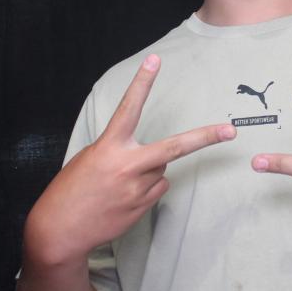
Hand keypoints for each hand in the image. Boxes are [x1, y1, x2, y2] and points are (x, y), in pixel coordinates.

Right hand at [25, 54, 235, 266]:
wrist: (61, 230)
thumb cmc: (72, 189)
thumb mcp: (90, 159)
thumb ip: (121, 152)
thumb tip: (156, 160)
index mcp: (108, 147)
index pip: (129, 108)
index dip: (142, 82)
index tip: (154, 60)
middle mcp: (127, 165)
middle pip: (174, 148)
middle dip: (204, 138)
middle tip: (230, 131)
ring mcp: (137, 188)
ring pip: (161, 169)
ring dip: (149, 171)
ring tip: (120, 183)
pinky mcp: (142, 206)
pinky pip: (158, 187)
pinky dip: (147, 188)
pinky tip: (124, 196)